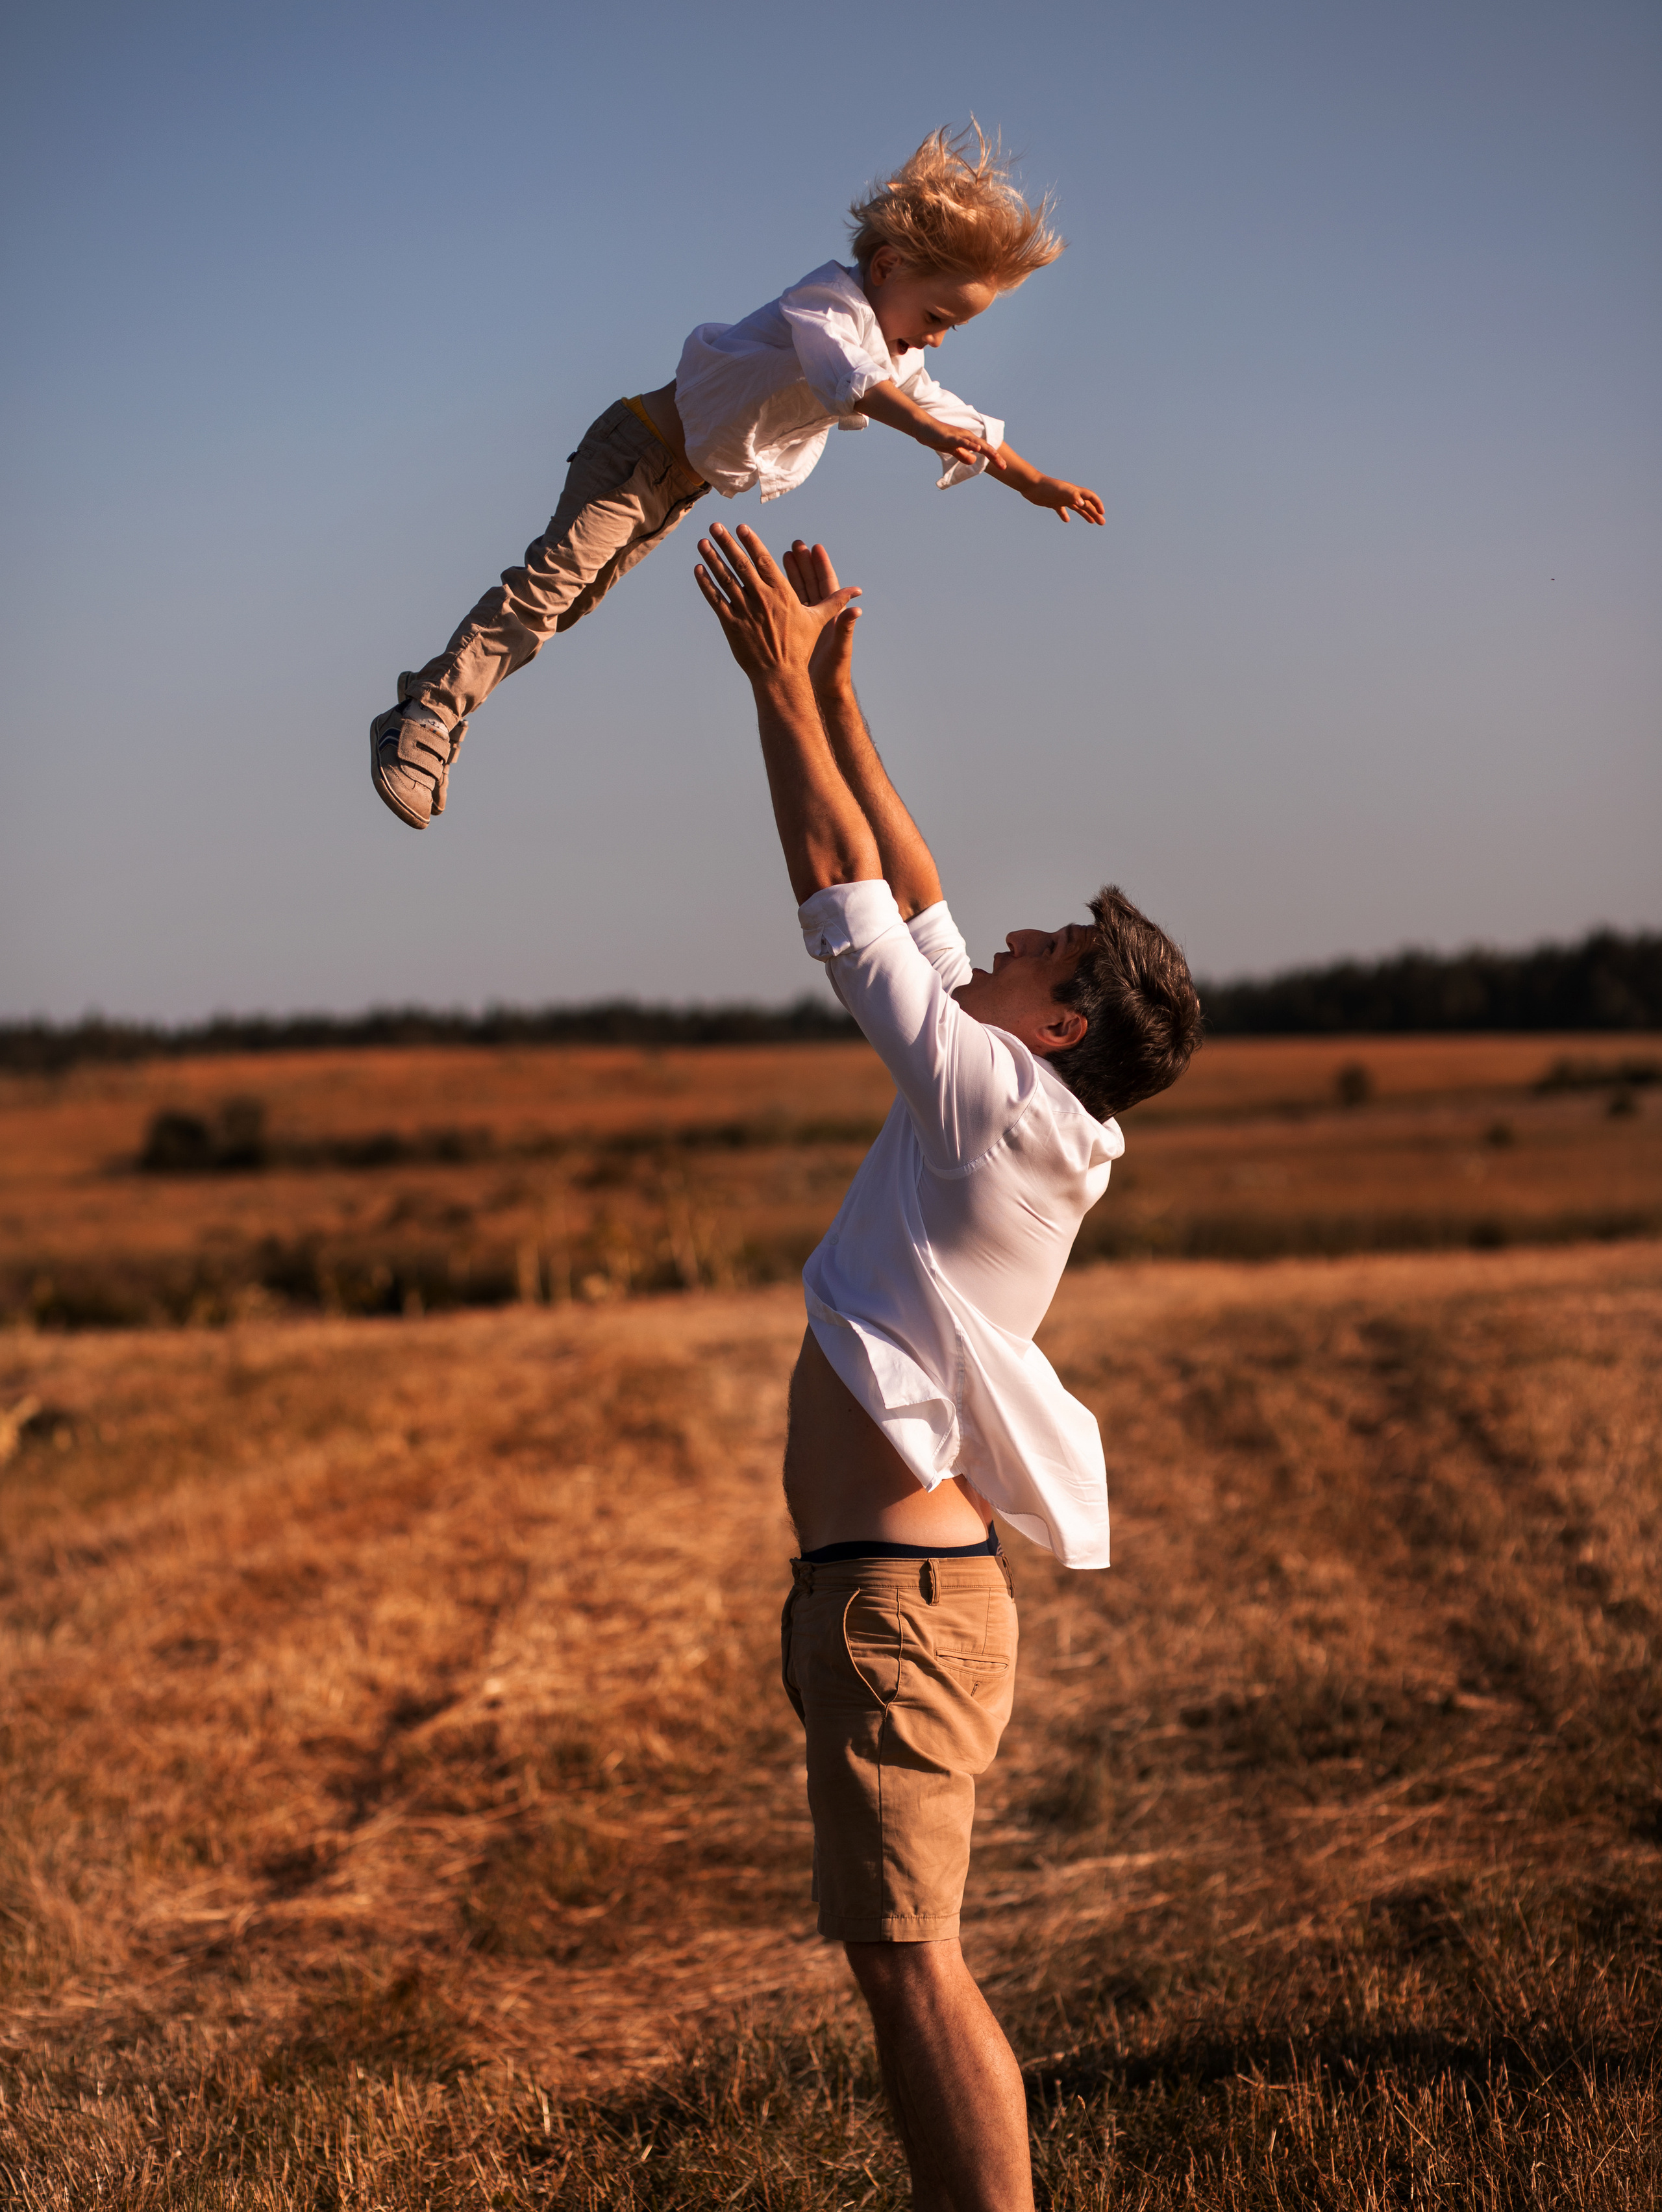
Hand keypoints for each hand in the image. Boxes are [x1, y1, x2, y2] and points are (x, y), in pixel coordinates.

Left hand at [695, 524, 859, 683]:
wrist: (780, 675)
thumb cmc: (800, 647)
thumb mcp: (819, 621)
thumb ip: (835, 602)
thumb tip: (858, 592)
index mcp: (781, 593)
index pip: (764, 561)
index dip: (751, 542)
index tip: (740, 528)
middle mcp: (761, 598)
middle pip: (741, 564)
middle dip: (726, 543)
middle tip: (715, 526)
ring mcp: (744, 610)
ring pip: (725, 578)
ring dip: (713, 558)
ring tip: (703, 542)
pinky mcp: (731, 623)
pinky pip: (716, 599)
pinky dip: (706, 583)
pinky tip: (699, 568)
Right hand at [782, 540, 859, 690]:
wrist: (821, 690)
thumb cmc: (834, 671)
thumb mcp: (839, 647)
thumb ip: (846, 627)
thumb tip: (857, 608)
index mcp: (831, 615)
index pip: (826, 583)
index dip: (820, 565)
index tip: (814, 547)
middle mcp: (817, 615)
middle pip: (808, 582)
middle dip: (802, 563)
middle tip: (794, 545)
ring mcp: (802, 621)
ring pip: (794, 592)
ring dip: (788, 575)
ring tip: (779, 556)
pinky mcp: (790, 629)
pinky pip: (782, 607)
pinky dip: (774, 594)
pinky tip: (763, 582)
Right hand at [913, 418, 1007, 470]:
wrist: (924, 428)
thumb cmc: (938, 437)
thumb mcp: (952, 449)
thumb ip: (963, 455)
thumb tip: (973, 460)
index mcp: (968, 440)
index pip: (984, 450)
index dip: (994, 458)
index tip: (1003, 467)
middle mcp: (967, 436)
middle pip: (984, 447)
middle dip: (995, 456)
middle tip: (1004, 466)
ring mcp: (959, 435)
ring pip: (976, 443)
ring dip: (986, 450)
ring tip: (996, 457)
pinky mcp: (950, 436)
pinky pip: (962, 441)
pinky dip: (970, 445)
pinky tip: (977, 449)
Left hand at [1022, 474, 1105, 525]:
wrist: (1031, 485)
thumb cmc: (1046, 487)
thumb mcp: (1061, 491)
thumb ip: (1072, 495)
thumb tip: (1082, 504)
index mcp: (1074, 491)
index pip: (1090, 497)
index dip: (1097, 504)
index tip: (1102, 513)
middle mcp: (1070, 495)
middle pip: (1086, 504)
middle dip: (1095, 513)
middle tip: (1102, 523)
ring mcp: (1062, 499)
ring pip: (1077, 508)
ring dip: (1085, 514)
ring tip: (1092, 522)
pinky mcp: (1053, 502)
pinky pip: (1062, 510)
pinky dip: (1065, 515)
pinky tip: (1066, 520)